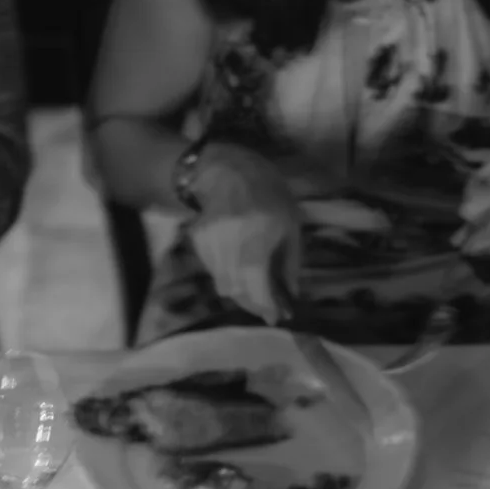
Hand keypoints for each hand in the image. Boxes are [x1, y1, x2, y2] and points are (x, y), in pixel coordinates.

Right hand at [185, 143, 305, 324]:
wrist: (227, 171)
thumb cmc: (267, 195)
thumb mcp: (290, 225)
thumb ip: (290, 262)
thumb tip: (291, 296)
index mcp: (257, 239)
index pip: (257, 285)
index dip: (267, 306)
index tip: (277, 317)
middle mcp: (229, 245)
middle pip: (238, 291)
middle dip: (255, 304)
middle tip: (269, 308)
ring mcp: (210, 245)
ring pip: (224, 285)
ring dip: (242, 293)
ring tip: (257, 290)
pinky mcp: (198, 244)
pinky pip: (214, 272)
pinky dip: (229, 277)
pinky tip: (240, 270)